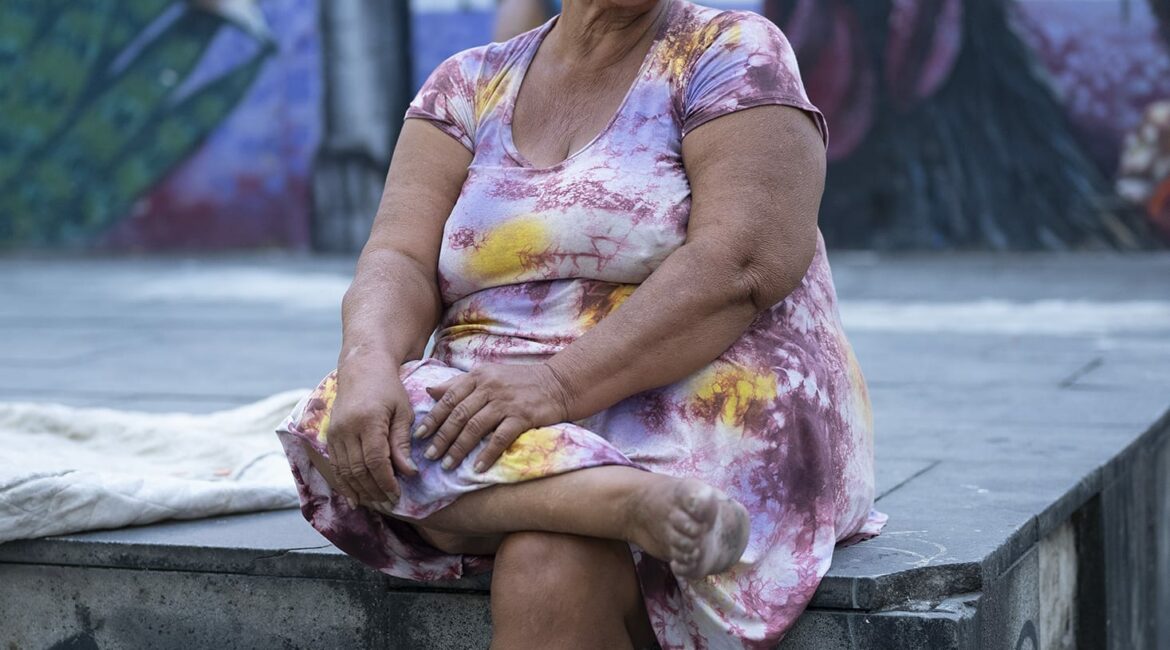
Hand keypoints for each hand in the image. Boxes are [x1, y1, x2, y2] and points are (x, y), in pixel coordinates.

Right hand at [326, 358, 417, 508]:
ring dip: (359, 490)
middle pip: (358, 469)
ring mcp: (335, 432)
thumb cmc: (389, 388)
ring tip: (375, 502)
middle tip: (389, 502)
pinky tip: (355, 497)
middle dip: (374, 489)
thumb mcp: (402, 411)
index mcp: (368, 420)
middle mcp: (347, 428)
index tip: (397, 494)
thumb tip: (408, 472)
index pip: (376, 460)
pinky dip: (344, 483)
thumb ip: (402, 442)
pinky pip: (335, 465)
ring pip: (344, 471)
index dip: (386, 481)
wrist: (362, 369)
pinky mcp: (329, 435)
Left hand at [413, 363, 569, 472]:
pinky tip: (477, 467)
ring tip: (448, 465)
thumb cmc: (521, 381)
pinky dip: (487, 454)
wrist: (558, 383)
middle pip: (459, 415)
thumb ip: (459, 384)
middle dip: (442, 437)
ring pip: (475, 427)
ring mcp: (506, 402)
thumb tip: (430, 391)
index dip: (432, 418)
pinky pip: (500, 438)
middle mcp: (490, 387)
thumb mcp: (488, 375)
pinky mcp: (522, 416)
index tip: (419, 435)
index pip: (449, 398)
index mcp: (478, 376)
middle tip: (429, 456)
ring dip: (459, 448)